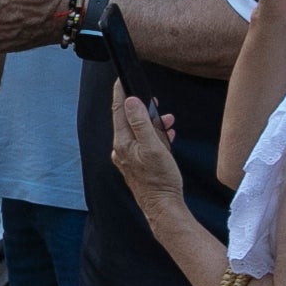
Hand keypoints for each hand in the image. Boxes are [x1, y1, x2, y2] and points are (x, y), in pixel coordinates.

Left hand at [110, 84, 186, 210]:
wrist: (163, 206)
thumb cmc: (160, 179)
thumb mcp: (153, 146)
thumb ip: (140, 123)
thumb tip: (130, 102)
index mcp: (122, 142)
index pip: (117, 110)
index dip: (120, 93)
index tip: (121, 79)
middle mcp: (121, 149)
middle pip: (128, 121)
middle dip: (143, 110)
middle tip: (155, 102)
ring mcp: (128, 158)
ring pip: (139, 132)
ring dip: (153, 125)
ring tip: (168, 123)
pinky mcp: (137, 165)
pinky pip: (144, 144)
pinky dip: (155, 138)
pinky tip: (167, 138)